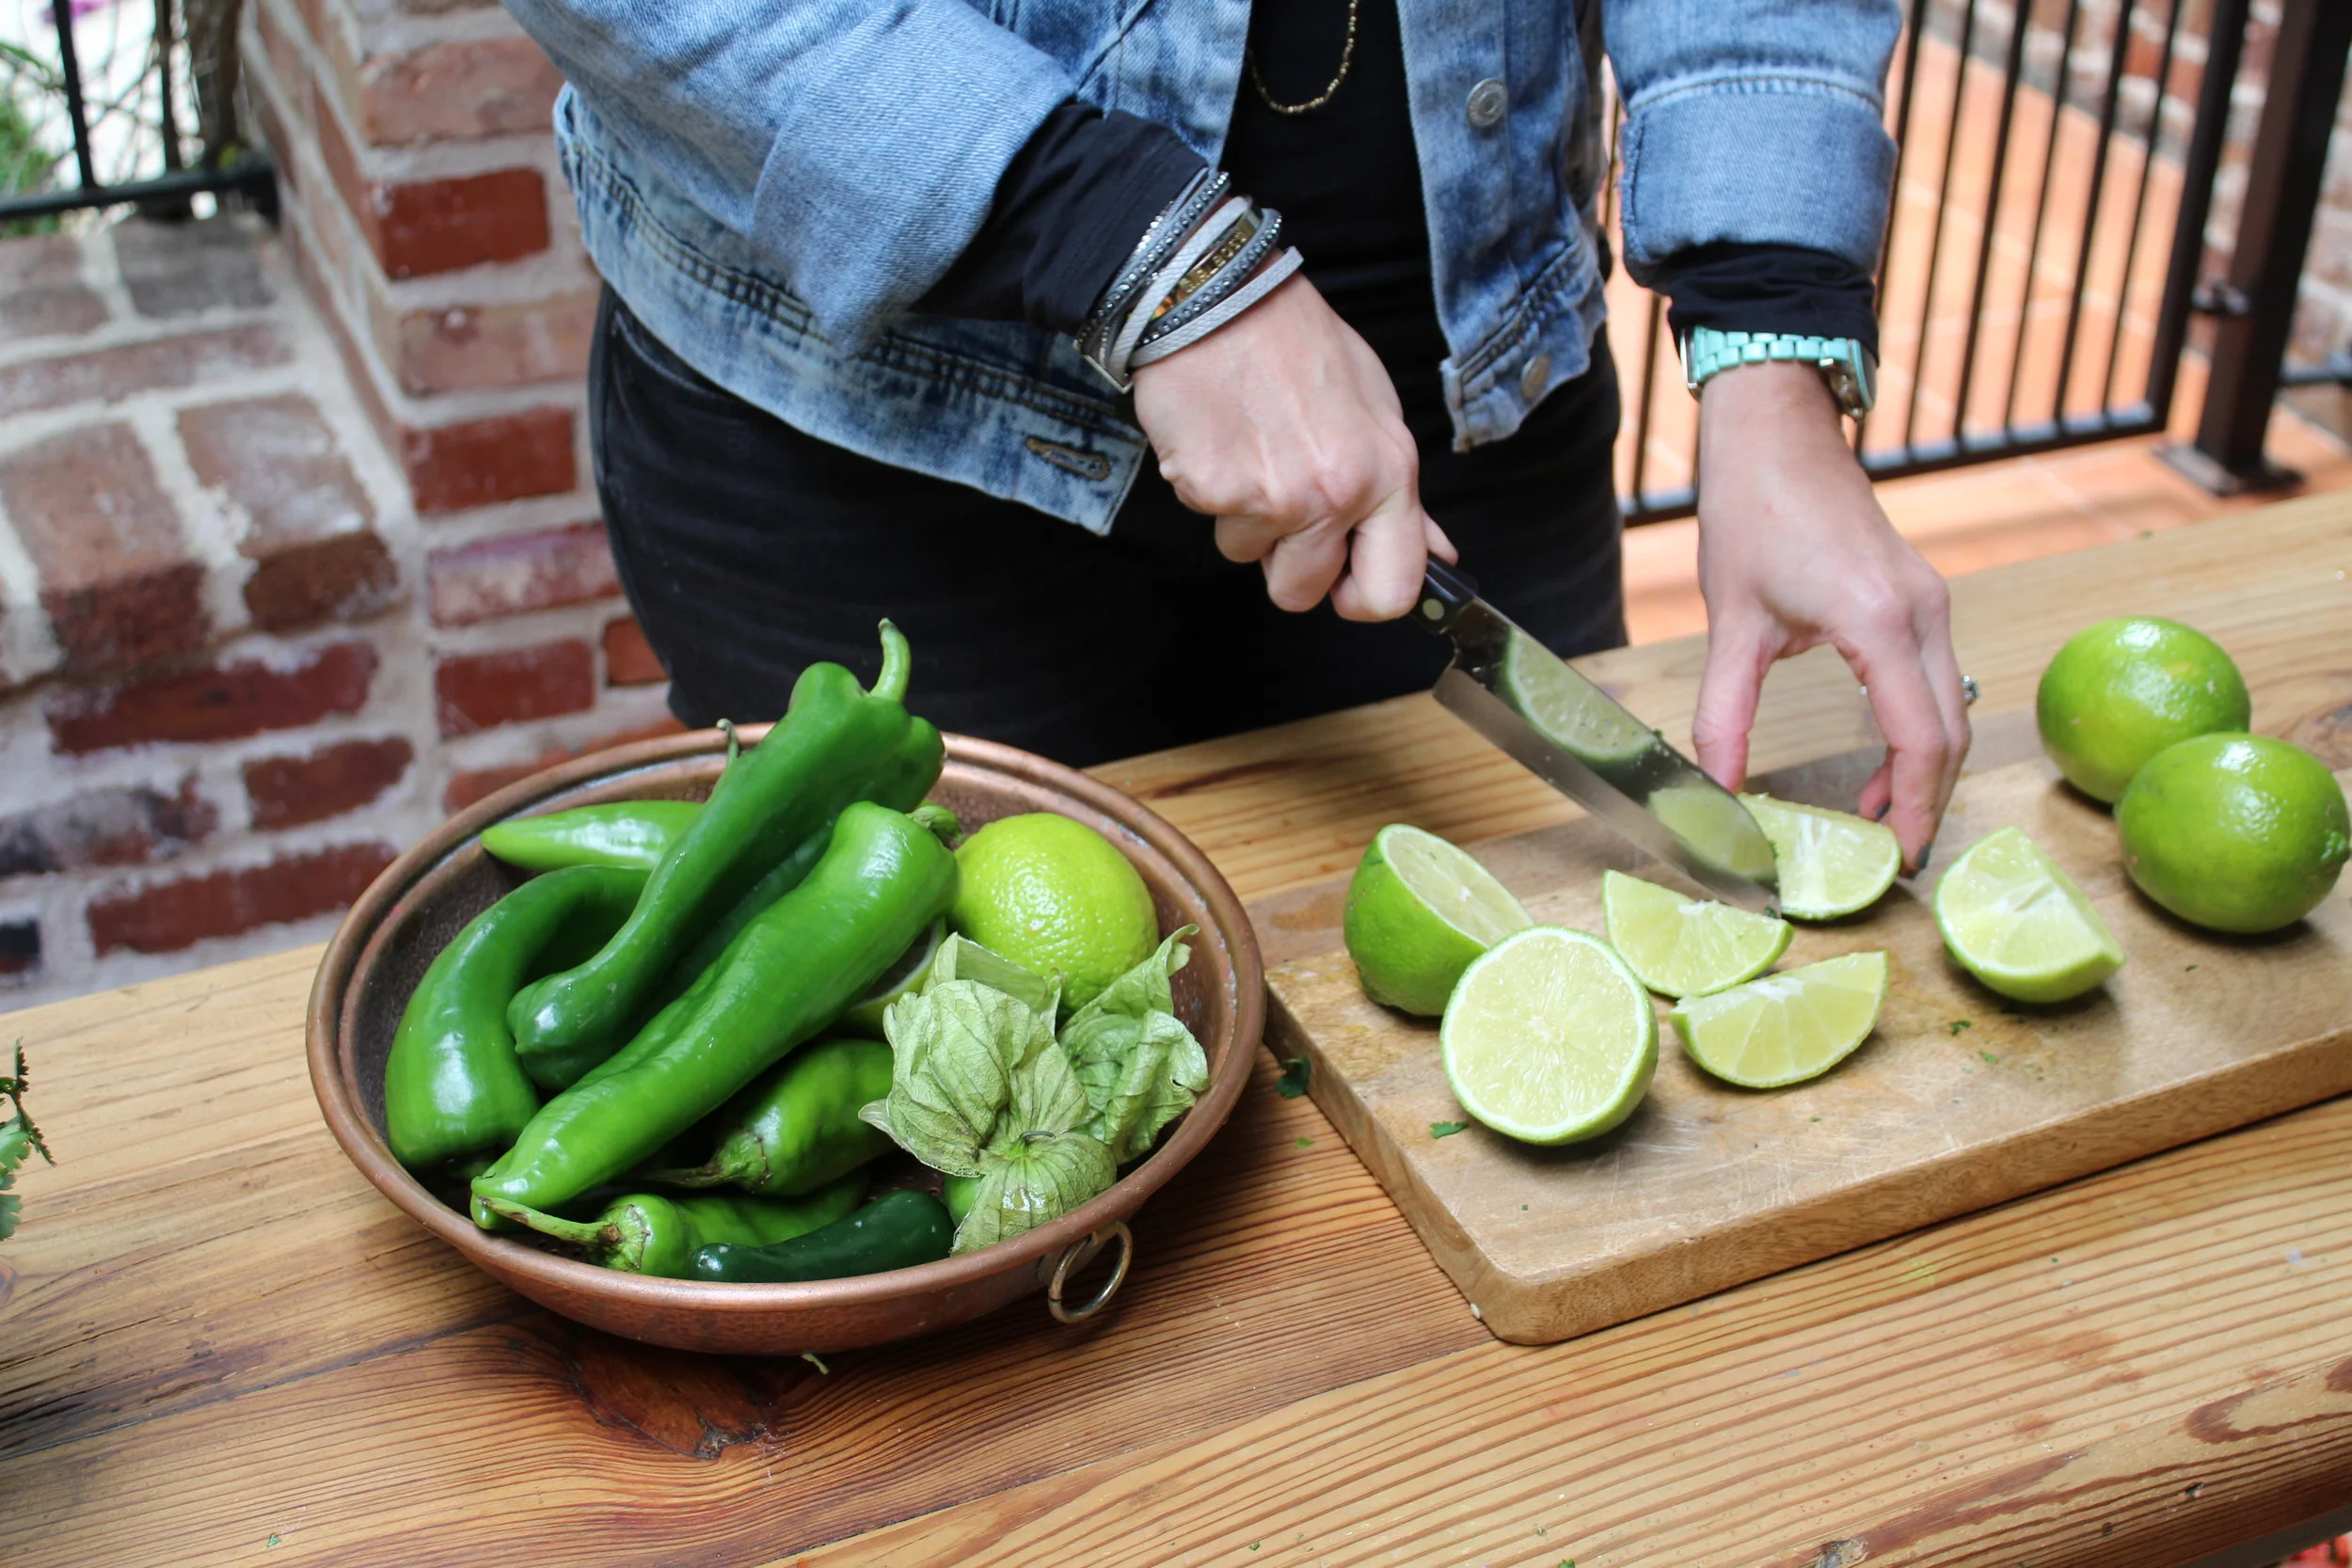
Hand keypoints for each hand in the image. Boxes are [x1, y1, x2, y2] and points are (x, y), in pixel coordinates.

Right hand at [1130, 273, 1453, 619]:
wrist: (1220, 299)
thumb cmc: (1296, 345)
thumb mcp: (1375, 411)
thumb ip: (1399, 493)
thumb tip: (1436, 555)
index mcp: (1389, 474)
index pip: (1392, 591)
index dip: (1359, 599)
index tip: (1341, 581)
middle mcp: (1336, 493)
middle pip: (1301, 594)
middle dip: (1284, 564)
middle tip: (1279, 505)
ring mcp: (1273, 496)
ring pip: (1248, 556)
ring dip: (1243, 517)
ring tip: (1250, 450)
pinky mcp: (1213, 488)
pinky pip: (1208, 519)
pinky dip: (1206, 486)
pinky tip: (1220, 437)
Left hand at [1691, 361, 1968, 869]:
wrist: (1777, 432)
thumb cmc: (1753, 512)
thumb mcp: (1731, 624)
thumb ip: (1724, 716)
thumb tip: (1715, 791)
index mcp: (1880, 623)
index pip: (1921, 739)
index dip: (1913, 808)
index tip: (1896, 858)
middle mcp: (1923, 613)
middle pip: (1951, 734)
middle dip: (1927, 801)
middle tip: (1890, 856)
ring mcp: (1930, 602)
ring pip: (1951, 708)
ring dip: (1924, 769)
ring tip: (1878, 819)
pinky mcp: (1920, 597)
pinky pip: (1936, 680)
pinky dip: (1920, 731)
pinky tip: (1880, 763)